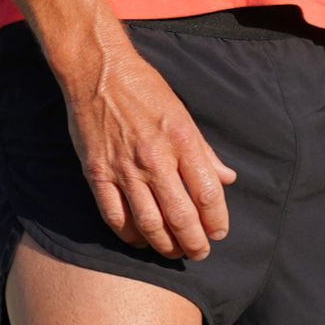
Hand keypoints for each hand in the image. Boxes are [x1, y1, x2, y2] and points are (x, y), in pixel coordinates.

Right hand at [58, 42, 236, 260]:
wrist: (98, 70)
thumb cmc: (145, 88)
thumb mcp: (183, 113)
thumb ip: (204, 151)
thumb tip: (227, 178)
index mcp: (182, 139)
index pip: (207, 193)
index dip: (216, 220)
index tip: (219, 233)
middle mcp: (155, 157)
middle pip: (180, 215)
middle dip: (194, 242)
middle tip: (200, 252)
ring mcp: (124, 168)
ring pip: (149, 223)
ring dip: (165, 245)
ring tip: (174, 253)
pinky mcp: (97, 173)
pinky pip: (115, 216)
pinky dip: (130, 235)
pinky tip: (140, 240)